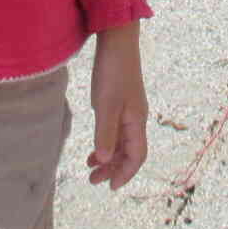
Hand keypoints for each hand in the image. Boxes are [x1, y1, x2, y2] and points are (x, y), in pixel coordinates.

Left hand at [87, 23, 147, 189]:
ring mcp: (129, 109)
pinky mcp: (120, 100)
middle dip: (114, 168)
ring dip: (109, 156)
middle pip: (129, 151)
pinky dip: (106, 141)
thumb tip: (105, 161)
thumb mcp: (105, 105)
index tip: (110, 187)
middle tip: (93, 180)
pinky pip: (116, 129)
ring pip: (122, 141)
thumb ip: (105, 134)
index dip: (126, 173)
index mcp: (137, 120)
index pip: (137, 155)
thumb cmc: (112, 72)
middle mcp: (136, 117)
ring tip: (90, 166)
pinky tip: (95, 143)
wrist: (116, 41)